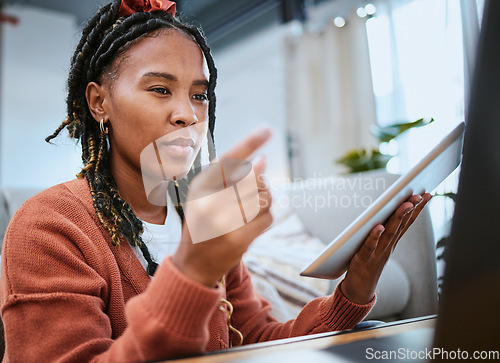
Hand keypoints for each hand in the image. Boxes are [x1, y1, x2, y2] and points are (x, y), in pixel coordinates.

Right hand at [171, 128, 272, 286]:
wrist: (194, 264)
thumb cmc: (203, 223)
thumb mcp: (206, 195)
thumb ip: (231, 176)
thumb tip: (263, 160)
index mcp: (200, 186)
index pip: (228, 159)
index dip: (249, 143)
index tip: (268, 129)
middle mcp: (209, 202)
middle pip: (254, 179)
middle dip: (260, 183)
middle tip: (251, 191)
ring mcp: (223, 223)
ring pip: (264, 198)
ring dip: (264, 200)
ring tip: (251, 207)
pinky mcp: (238, 240)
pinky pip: (267, 218)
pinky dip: (265, 217)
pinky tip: (251, 222)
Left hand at [341, 193, 431, 303]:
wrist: (359, 290)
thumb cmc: (367, 264)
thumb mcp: (379, 245)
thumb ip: (385, 230)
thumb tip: (390, 210)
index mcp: (392, 241)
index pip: (407, 222)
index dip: (417, 208)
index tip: (426, 193)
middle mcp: (387, 246)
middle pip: (401, 224)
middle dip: (411, 208)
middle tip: (420, 194)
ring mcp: (377, 253)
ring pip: (389, 232)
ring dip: (398, 218)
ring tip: (405, 204)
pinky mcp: (363, 259)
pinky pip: (370, 246)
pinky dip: (374, 236)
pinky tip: (379, 226)